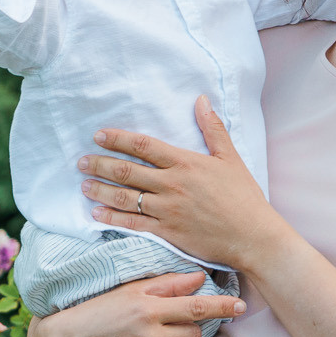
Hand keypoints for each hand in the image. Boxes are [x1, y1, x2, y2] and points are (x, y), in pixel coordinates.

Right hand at [26, 272, 243, 336]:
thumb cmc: (97, 310)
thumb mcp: (128, 290)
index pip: (196, 306)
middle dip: (190, 327)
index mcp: (146, 308)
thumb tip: (200, 277)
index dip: (223, 306)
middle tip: (172, 322)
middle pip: (195, 333)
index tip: (241, 306)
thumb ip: (166, 284)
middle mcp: (147, 336)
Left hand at [78, 97, 291, 271]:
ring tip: (84, 184)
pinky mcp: (167, 233)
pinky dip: (112, 218)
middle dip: (100, 164)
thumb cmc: (244, 197)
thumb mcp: (231, 158)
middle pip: (127, 171)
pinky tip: (96, 213)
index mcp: (186, 164)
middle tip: (81, 161)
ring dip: (100, 190)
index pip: (144, 146)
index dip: (117, 139)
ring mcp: (168, 210)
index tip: (99, 136)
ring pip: (125, 198)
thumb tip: (201, 99)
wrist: (254, 237)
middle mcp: (173, 185)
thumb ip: (213, 129)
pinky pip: (133, 224)